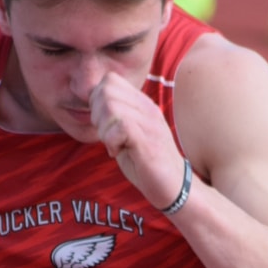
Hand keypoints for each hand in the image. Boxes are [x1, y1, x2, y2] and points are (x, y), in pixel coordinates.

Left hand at [88, 72, 185, 211]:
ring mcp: (150, 123)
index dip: (97, 99)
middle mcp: (147, 108)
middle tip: (106, 135)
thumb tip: (93, 106)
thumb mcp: (128, 136)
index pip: (110, 80)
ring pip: (111, 106)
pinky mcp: (148, 140)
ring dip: (103, 128)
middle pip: (107, 90)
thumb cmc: (147, 165)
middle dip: (97, 114)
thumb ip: (114, 118)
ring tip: (114, 145)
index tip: (103, 123)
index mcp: (143, 105)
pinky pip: (120, 126)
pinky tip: (117, 153)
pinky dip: (111, 141)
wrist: (174, 188)